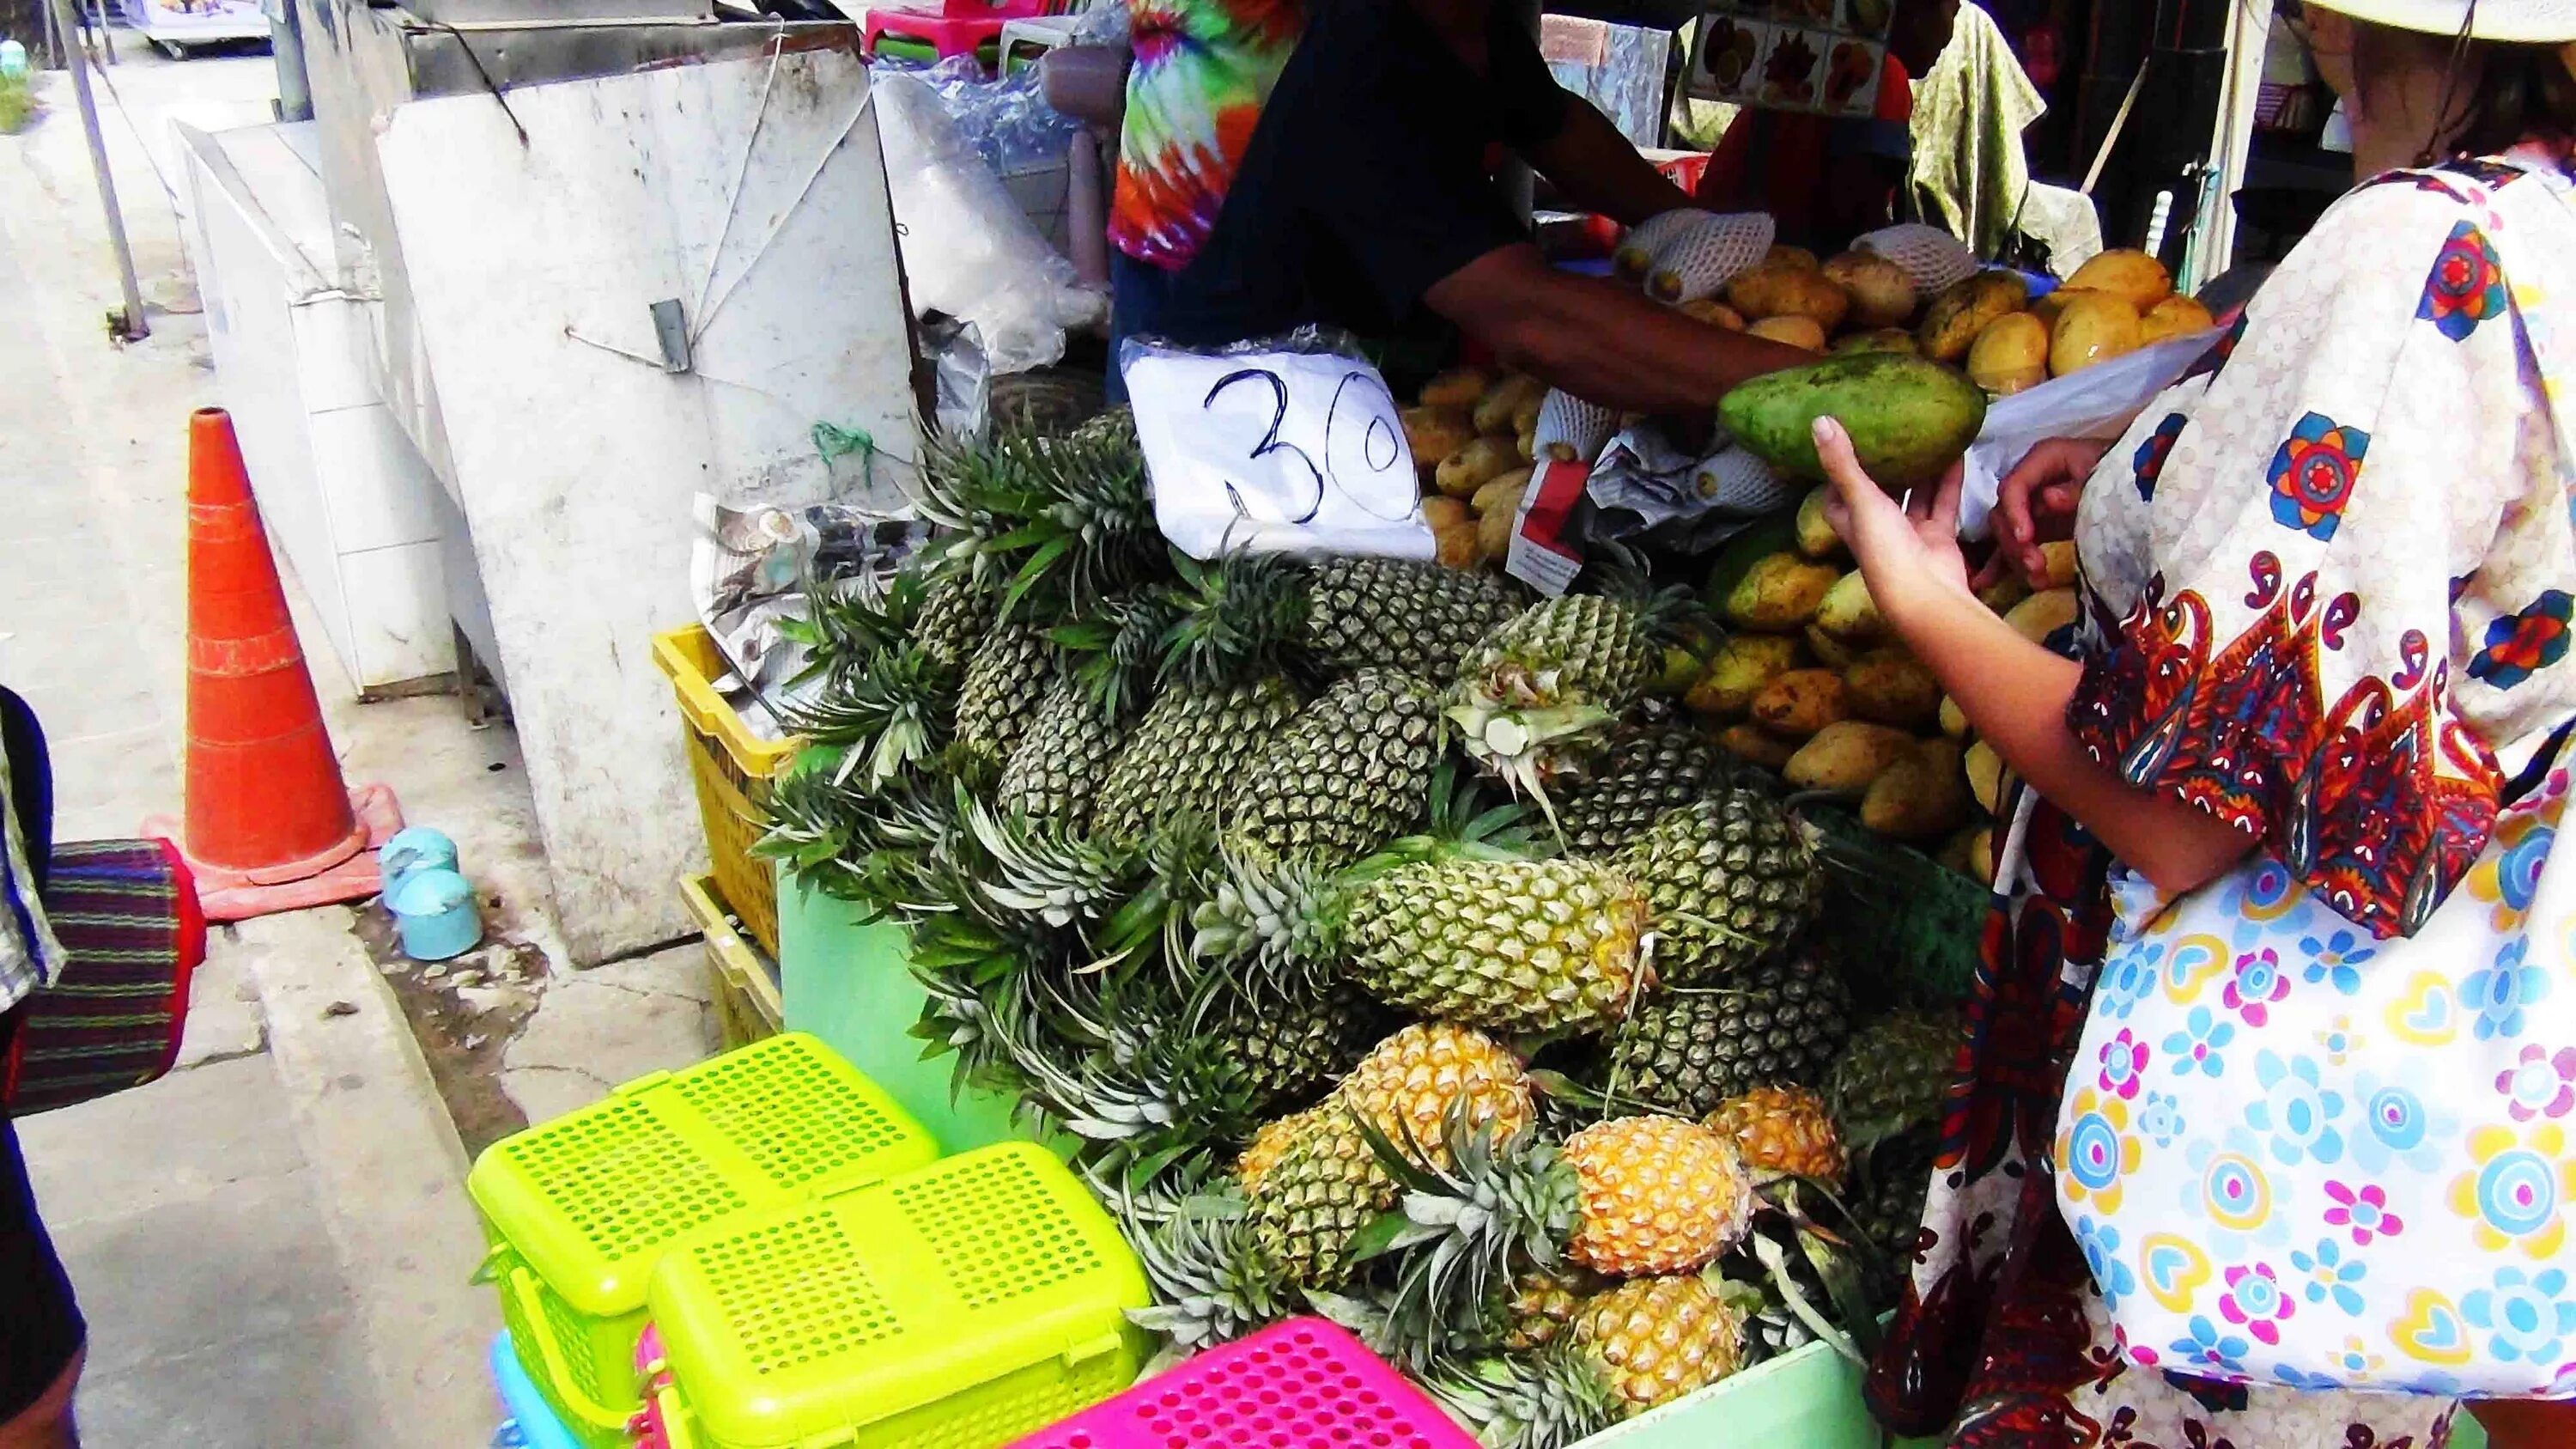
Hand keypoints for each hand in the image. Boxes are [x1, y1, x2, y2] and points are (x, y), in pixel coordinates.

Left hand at [1813, 416, 1973, 627]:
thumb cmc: (1883, 548)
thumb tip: (1818, 420)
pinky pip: (1944, 504)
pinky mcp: (1937, 537)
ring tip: (1929, 438)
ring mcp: (1910, 534)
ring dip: (1922, 472)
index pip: (1836, 499)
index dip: (1836, 476)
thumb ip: (1842, 463)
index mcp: (1852, 522)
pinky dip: (1949, 482)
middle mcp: (1878, 529)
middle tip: (1893, 434)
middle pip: (1880, 494)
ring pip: (1916, 497)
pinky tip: (1957, 454)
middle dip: (1886, 469)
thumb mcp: (1860, 499)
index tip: (1843, 447)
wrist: (1925, 592)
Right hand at [1974, 436, 2111, 590]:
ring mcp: (2032, 505)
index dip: (2014, 513)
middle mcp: (2031, 481)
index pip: (2013, 486)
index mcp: (2043, 460)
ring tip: (2038, 580)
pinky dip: (2003, 563)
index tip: (2026, 539)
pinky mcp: (2037, 525)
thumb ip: (2076, 489)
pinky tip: (1987, 582)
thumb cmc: (2122, 470)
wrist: (2142, 477)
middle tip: (2036, 566)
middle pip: (2003, 513)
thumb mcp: (2103, 476)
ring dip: (2015, 559)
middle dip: (2015, 543)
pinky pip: (2015, 543)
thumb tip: (2047, 499)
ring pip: (2007, 533)